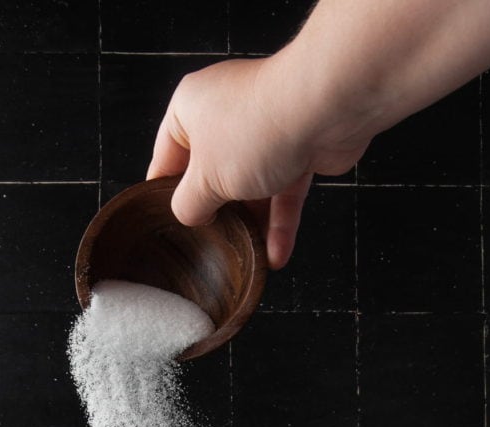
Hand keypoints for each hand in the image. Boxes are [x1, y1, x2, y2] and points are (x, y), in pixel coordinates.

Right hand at [147, 57, 366, 269]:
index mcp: (191, 109)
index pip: (167, 157)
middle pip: (211, 174)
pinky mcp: (297, 149)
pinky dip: (279, 222)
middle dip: (214, 211)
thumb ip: (189, 204)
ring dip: (251, 223)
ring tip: (245, 254)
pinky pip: (282, 191)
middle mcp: (226, 115)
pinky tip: (274, 253)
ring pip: (251, 187)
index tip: (164, 222)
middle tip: (207, 242)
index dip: (164, 192)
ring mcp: (264, 132)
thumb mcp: (206, 179)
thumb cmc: (257, 130)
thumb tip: (189, 216)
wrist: (325, 110)